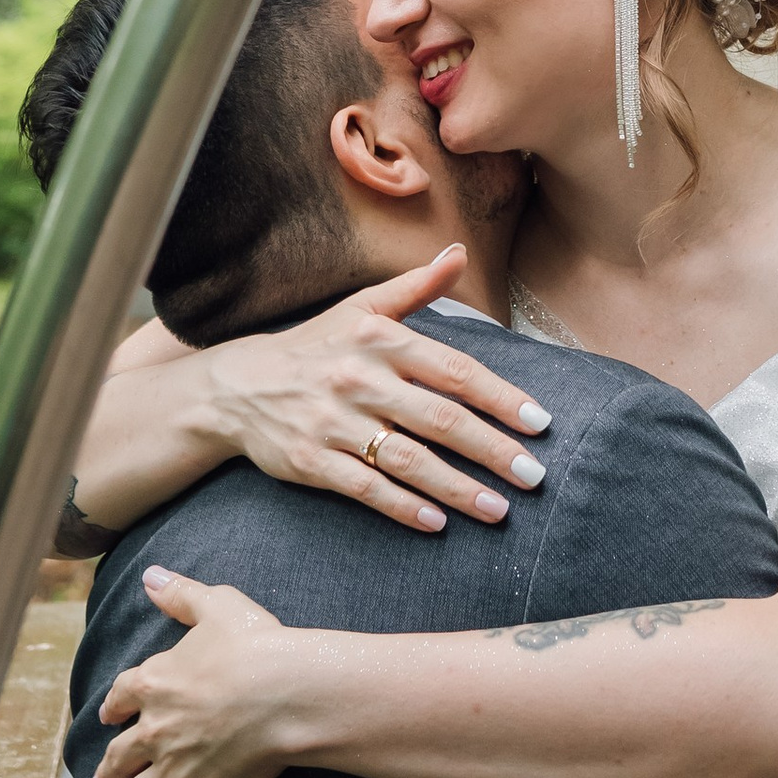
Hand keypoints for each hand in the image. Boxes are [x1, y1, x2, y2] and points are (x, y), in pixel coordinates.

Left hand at [92, 568, 309, 777]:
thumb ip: (180, 594)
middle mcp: (153, 730)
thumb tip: (150, 577)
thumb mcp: (216, 606)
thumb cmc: (256, 645)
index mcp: (154, 682)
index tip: (107, 718)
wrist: (284, 693)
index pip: (121, 697)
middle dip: (106, 772)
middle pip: (119, 755)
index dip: (113, 709)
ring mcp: (172, 770)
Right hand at [197, 250, 550, 533]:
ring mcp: (335, 423)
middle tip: (533, 476)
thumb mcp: (362, 307)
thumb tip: (459, 252)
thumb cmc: (316, 346)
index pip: (454, 371)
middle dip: (492, 451)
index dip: (500, 397)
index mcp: (380, 340)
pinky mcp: (312, 461)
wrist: (238, 387)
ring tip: (499, 510)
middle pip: (440, 419)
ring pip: (408, 461)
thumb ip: (417, 286)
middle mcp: (361, 380)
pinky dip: (404, 508)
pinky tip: (437, 524)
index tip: (538, 423)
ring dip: (458, 489)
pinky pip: (366, 489)